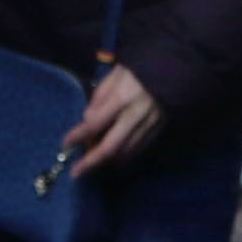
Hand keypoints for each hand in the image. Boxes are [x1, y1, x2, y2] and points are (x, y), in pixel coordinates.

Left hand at [59, 61, 168, 182]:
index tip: (66, 143)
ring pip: (125, 153)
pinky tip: (114, 159)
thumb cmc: (140, 69)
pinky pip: (139, 150)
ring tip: (92, 164)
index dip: (78, 135)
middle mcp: (135, 116)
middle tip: (77, 172)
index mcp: (122, 97)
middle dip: (91, 162)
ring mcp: (148, 126)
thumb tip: (87, 119)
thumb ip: (100, 96)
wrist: (175, 70)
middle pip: (110, 147)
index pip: (95, 123)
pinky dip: (124, 157)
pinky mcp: (158, 131)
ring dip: (107, 162)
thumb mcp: (115, 74)